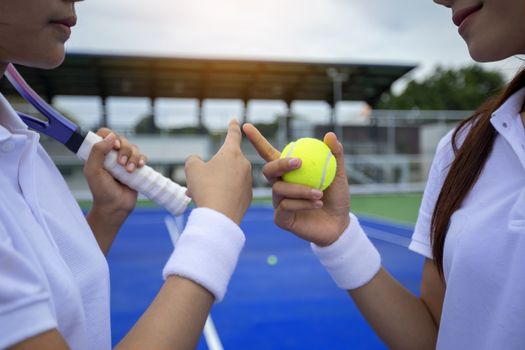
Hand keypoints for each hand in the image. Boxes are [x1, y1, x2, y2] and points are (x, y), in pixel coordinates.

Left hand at [84, 128, 146, 216]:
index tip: (114, 147)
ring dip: (133, 157)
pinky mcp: (135, 167)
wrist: (116, 206)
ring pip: (133, 148)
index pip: (104, 134)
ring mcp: (124, 160)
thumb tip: (111, 137)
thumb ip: (97, 152)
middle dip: (124, 150)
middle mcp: (111, 154)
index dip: (111, 136)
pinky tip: (139, 167)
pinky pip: (142, 156)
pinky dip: (142, 160)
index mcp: (98, 153)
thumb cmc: (101, 190)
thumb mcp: (93, 170)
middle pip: (121, 139)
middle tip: (121, 164)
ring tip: (129, 171)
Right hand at [185, 120, 251, 224]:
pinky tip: (213, 203)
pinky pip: (233, 191)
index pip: (233, 135)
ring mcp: (248, 181)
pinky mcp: (248, 196)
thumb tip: (199, 163)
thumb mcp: (192, 169)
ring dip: (214, 184)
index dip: (232, 127)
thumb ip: (194, 160)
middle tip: (194, 183)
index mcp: (231, 153)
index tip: (235, 120)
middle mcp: (243, 165)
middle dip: (210, 170)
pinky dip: (222, 194)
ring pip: (227, 179)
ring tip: (200, 195)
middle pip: (225, 163)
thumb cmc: (206, 188)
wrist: (220, 216)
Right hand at [243, 123, 349, 245]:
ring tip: (320, 193)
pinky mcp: (281, 218)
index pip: (268, 153)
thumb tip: (329, 135)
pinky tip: (317, 203)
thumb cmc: (337, 197)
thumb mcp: (338, 174)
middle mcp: (280, 185)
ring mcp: (279, 202)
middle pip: (269, 170)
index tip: (245, 125)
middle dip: (281, 164)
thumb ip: (334, 155)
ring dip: (300, 189)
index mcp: (289, 172)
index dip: (257, 140)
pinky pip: (285, 206)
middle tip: (299, 162)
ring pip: (279, 190)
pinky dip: (302, 204)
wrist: (339, 224)